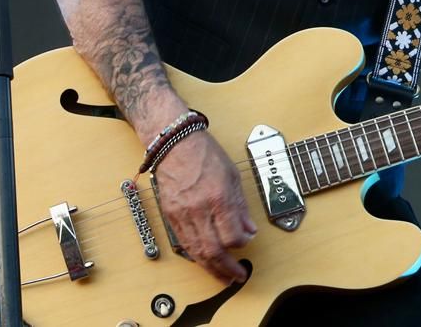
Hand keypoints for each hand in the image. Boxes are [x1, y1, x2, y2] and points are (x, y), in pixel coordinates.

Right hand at [150, 130, 257, 282]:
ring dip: (211, 268)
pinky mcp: (170, 216)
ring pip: (197, 252)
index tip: (247, 241)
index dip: (242, 243)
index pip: (232, 235)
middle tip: (237, 276)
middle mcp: (199, 209)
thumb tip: (249, 230)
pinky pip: (184, 243)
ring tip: (222, 276)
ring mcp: (182, 214)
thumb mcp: (232, 175)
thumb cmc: (205, 154)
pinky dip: (196, 256)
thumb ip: (240, 206)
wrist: (174, 144)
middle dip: (227, 268)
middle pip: (214, 250)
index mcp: (218, 197)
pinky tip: (205, 261)